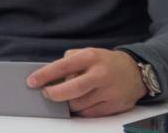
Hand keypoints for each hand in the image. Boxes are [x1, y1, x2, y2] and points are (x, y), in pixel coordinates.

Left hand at [28, 48, 145, 117]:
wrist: (135, 72)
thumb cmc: (104, 62)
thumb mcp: (87, 53)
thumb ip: (69, 62)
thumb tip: (50, 77)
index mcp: (90, 57)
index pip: (62, 67)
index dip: (44, 76)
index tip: (32, 82)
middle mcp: (100, 74)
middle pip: (72, 89)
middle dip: (54, 94)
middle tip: (46, 94)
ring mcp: (109, 91)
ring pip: (79, 104)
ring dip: (68, 103)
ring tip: (67, 98)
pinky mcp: (115, 105)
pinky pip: (90, 113)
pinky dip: (81, 110)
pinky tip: (80, 104)